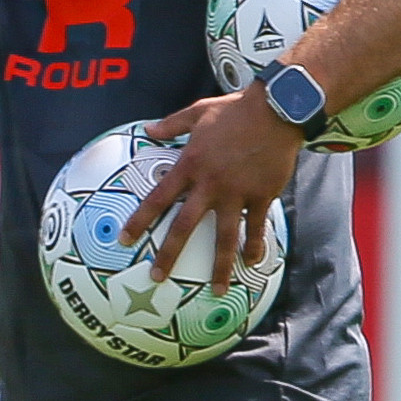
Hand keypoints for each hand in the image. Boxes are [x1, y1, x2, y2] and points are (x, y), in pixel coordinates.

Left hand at [120, 88, 303, 294]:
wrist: (276, 111)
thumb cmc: (234, 110)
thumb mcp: (197, 112)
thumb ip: (171, 124)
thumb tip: (148, 130)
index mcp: (190, 164)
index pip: (158, 198)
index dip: (139, 220)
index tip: (124, 239)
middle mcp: (210, 185)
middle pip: (184, 226)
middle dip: (169, 254)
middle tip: (157, 276)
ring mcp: (236, 193)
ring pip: (224, 237)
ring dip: (220, 266)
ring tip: (217, 290)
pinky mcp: (261, 196)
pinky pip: (256, 227)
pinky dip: (255, 246)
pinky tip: (253, 262)